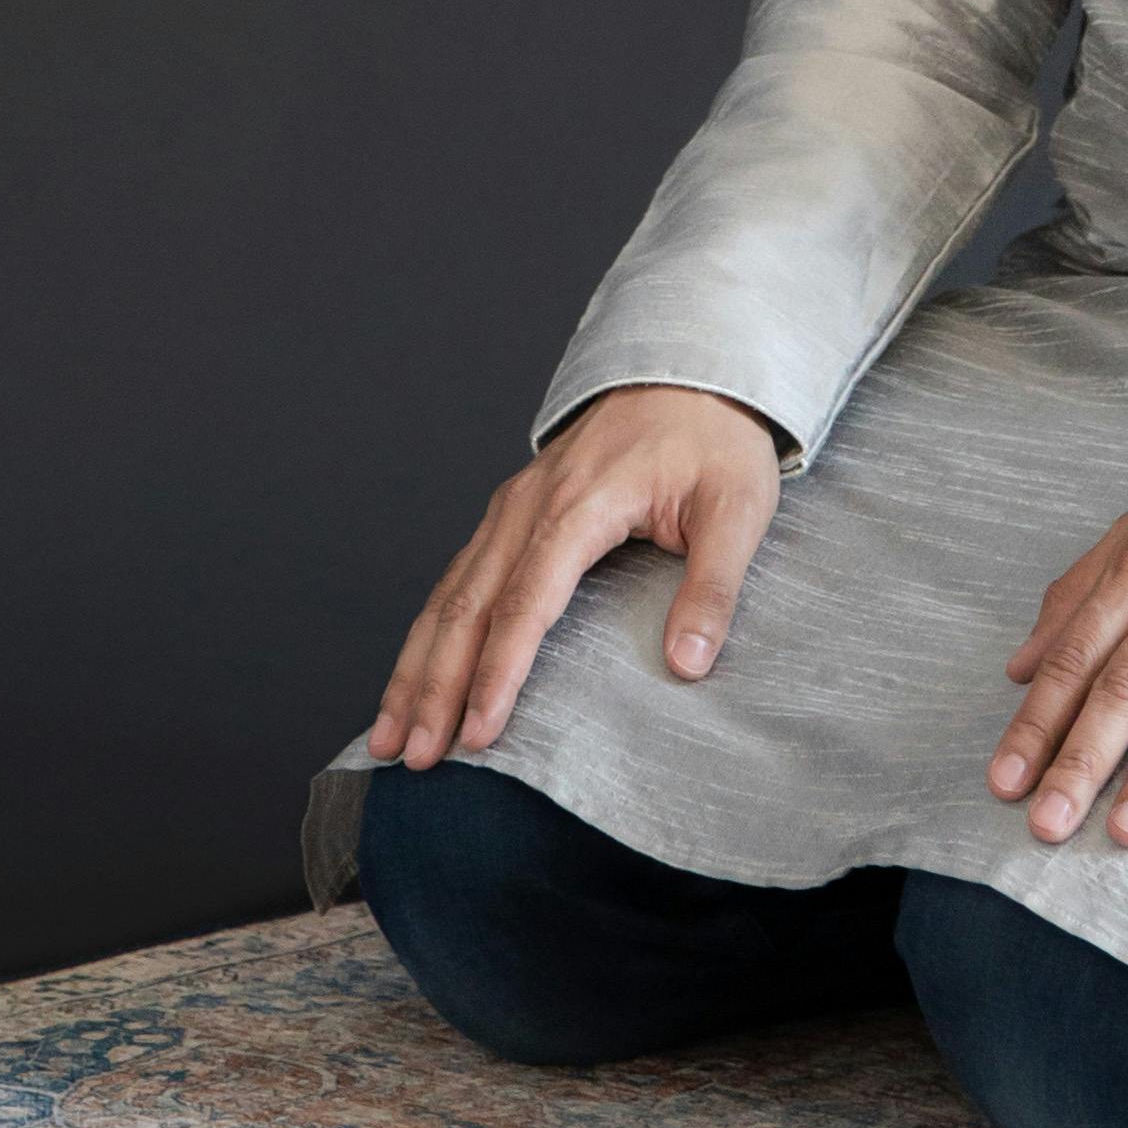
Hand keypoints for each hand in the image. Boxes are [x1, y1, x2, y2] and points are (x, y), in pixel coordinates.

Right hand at [373, 387, 785, 768]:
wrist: (692, 371)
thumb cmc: (715, 441)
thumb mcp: (739, 508)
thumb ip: (713, 587)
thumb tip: (688, 665)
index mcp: (581, 504)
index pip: (526, 602)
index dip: (499, 673)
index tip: (480, 733)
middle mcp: (530, 505)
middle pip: (467, 606)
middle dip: (434, 686)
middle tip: (413, 755)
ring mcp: (513, 507)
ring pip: (449, 595)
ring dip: (415, 667)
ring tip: (388, 733)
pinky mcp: (512, 513)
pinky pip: (458, 578)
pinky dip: (428, 633)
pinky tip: (413, 676)